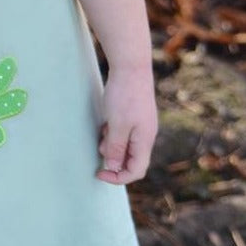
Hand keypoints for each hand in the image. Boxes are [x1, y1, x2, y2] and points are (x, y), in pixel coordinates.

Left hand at [96, 64, 157, 184]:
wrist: (131, 67)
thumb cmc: (124, 96)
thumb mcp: (117, 124)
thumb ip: (116, 147)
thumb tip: (113, 168)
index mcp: (144, 141)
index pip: (136, 170)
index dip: (118, 177)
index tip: (99, 173)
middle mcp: (145, 135)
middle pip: (132, 159)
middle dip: (114, 158)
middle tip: (100, 145)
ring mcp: (141, 125)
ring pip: (126, 145)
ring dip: (112, 144)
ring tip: (103, 131)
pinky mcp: (134, 115)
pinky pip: (124, 132)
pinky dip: (113, 132)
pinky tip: (106, 122)